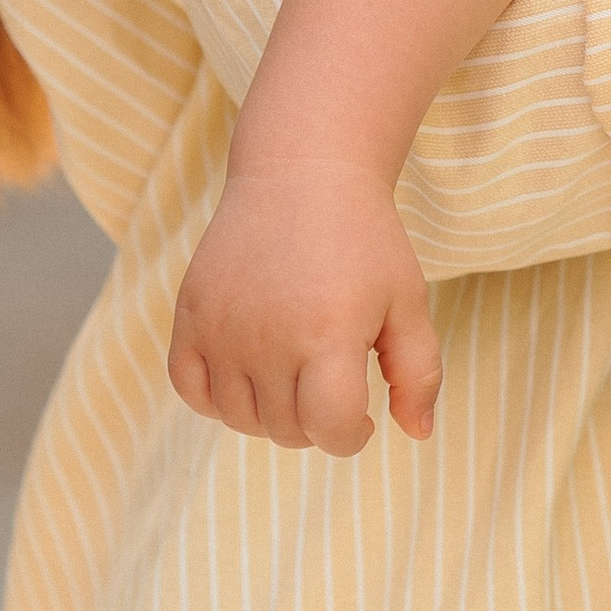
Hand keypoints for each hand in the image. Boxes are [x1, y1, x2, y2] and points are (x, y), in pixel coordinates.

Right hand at [166, 159, 443, 455]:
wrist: (302, 174)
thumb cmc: (364, 240)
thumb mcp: (408, 300)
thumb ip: (419, 373)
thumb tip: (418, 434)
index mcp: (329, 336)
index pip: (331, 430)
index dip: (352, 436)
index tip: (361, 416)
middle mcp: (269, 338)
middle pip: (287, 430)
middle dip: (316, 423)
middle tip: (331, 382)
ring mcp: (222, 328)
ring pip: (239, 418)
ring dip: (270, 415)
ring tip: (296, 375)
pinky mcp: (190, 314)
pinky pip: (191, 390)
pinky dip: (216, 400)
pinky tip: (249, 375)